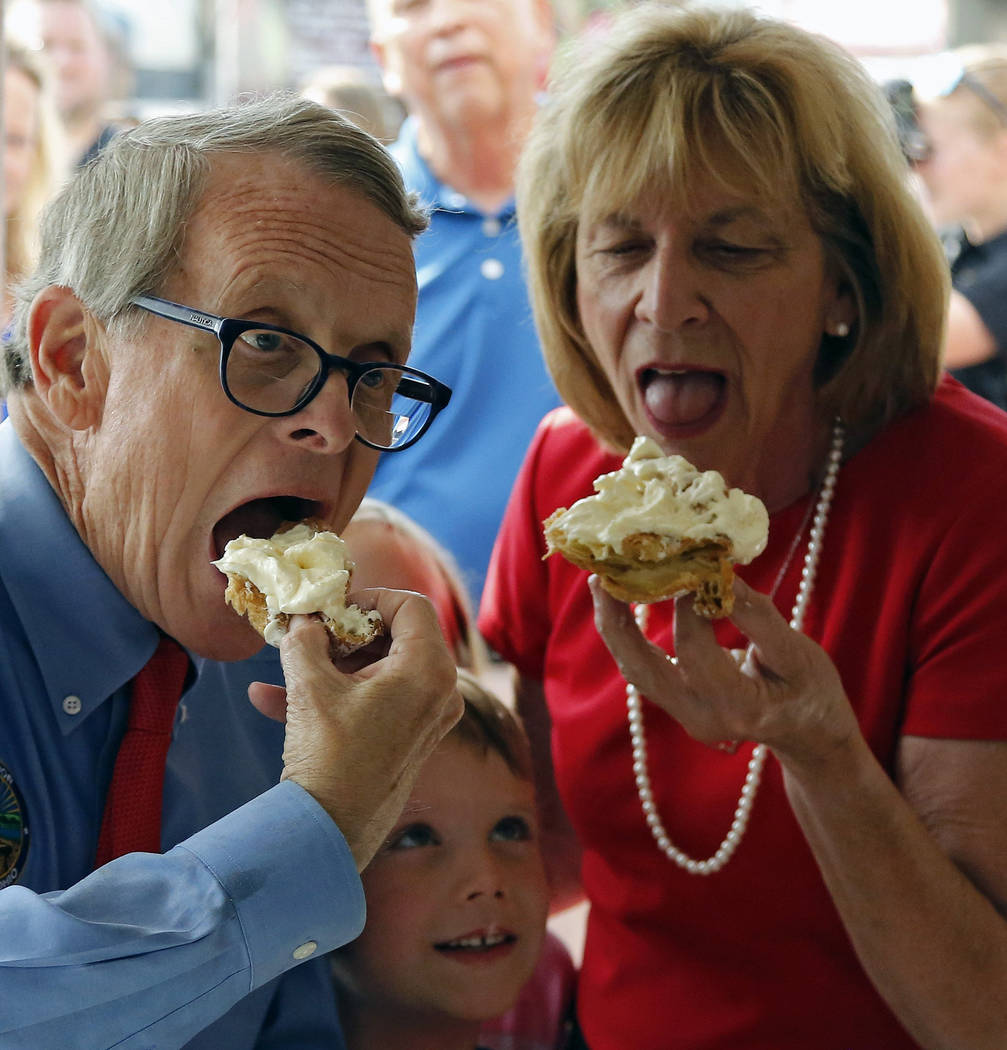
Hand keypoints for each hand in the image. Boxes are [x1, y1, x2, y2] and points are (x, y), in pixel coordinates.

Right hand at [248, 589, 460, 868]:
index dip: (368, 598)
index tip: (331, 609)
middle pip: (399, 635)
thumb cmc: (328, 756)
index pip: (410, 605)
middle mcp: (440, 692)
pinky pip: (376, 700)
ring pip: (382, 668)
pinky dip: (335, 695)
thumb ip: (305, 638)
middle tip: (310, 633)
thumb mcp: (310, 685)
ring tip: (286, 666)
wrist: (330, 834)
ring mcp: (429, 718)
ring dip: (332, 664)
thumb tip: (302, 617)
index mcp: (429, 670)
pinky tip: (270, 699)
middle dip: (347, 632)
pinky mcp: (411, 739)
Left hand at [590, 575, 859, 770]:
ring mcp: (684, 716)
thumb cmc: (811, 692)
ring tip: (601, 581)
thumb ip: (760, 619)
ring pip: (634, 670)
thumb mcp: (800, 656)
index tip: (686, 563)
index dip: (687, 606)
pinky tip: (619, 600)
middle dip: (618, 620)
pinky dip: (627, 633)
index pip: (695, 651)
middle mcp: (701, 718)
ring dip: (614, 625)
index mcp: (737, 708)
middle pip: (643, 669)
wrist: (809, 734)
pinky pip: (641, 668)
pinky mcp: (676, 705)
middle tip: (602, 573)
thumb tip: (722, 574)